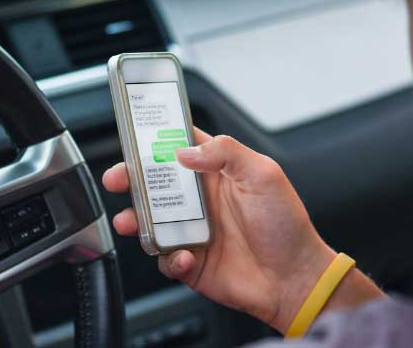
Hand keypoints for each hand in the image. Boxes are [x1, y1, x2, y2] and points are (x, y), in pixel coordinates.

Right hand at [103, 129, 336, 332]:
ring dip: (135, 219)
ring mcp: (192, 231)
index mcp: (216, 173)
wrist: (295, 278)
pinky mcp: (190, 262)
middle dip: (130, 178)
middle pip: (154, 183)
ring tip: (131, 221)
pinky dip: (169, 258)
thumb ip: (225, 152)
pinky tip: (185, 256)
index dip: (155, 140)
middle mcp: (200, 200)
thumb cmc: (286, 225)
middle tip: (117, 178)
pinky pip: (165, 258)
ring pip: (149, 221)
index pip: (179, 147)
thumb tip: (185, 151)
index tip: (134, 135)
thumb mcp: (263, 174)